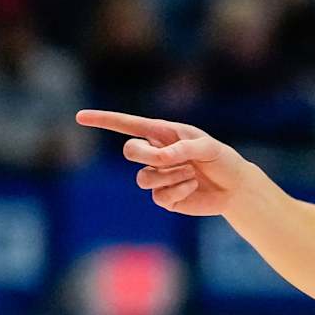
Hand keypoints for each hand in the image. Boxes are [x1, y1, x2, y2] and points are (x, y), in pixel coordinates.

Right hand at [76, 109, 252, 216]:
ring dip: (170, 175)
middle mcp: (156, 154)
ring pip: (143, 178)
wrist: (234, 187)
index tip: (80, 117)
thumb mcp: (207, 148)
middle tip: (171, 159)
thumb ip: (182, 149)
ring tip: (191, 173)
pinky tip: (192, 186)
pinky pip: (159, 196)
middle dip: (147, 155)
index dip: (104, 120)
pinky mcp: (164, 197)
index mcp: (163, 134)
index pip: (128, 125)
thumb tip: (158, 159)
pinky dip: (178, 190)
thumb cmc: (222, 160)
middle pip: (130, 151)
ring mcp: (158, 176)